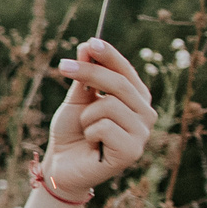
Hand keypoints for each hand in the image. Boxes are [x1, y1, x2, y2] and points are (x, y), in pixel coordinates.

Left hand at [41, 39, 153, 189]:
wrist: (60, 166)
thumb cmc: (72, 132)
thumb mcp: (77, 101)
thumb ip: (85, 77)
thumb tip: (89, 45)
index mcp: (136, 99)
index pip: (127, 72)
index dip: (110, 56)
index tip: (91, 42)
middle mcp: (146, 114)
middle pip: (120, 84)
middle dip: (89, 73)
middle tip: (63, 67)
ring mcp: (142, 134)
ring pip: (110, 106)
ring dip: (86, 117)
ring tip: (86, 130)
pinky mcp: (132, 152)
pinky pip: (104, 127)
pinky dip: (89, 133)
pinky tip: (92, 144)